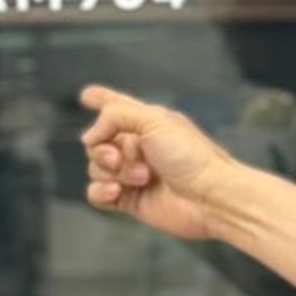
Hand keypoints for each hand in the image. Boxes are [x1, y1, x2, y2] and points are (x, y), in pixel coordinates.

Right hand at [79, 84, 235, 240]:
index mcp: (146, 122)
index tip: (87, 96)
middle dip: (103, 149)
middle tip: (119, 157)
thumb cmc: (189, 155)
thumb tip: (89, 137)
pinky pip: (97, 194)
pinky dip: (101, 192)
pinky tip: (116, 192)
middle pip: (97, 143)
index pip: (117, 108)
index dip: (101, 100)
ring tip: (142, 177)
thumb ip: (114, 117)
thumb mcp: (153, 120)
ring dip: (113, 172)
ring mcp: (133, 174)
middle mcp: (138, 147)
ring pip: (95, 168)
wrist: (208, 197)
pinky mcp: (130, 200)